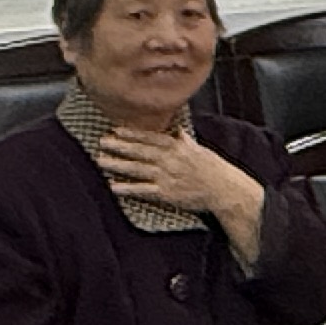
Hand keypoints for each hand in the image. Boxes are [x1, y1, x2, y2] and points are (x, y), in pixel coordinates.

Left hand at [94, 122, 269, 259]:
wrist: (224, 190)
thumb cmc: (214, 170)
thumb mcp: (200, 150)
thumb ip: (185, 141)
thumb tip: (178, 130)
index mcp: (178, 147)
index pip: (150, 138)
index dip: (132, 134)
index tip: (116, 131)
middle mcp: (170, 160)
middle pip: (139, 151)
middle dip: (119, 146)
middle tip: (101, 142)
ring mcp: (167, 176)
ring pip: (137, 169)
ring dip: (117, 164)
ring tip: (101, 161)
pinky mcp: (166, 193)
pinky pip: (142, 190)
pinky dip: (127, 188)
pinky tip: (113, 187)